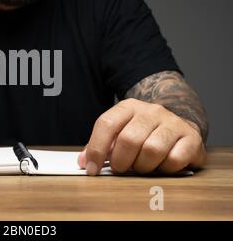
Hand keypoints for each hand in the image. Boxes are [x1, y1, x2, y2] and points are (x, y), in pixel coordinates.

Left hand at [78, 98, 206, 174]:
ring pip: (152, 150)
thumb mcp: (120, 132)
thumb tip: (84, 162)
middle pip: (128, 139)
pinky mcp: (191, 137)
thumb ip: (101, 146)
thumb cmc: (144, 133)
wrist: (179, 125)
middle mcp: (151, 111)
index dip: (96, 149)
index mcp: (128, 107)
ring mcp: (172, 122)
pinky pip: (174, 159)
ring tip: (142, 167)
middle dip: (121, 161)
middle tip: (121, 168)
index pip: (106, 124)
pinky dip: (165, 169)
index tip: (92, 169)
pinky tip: (162, 165)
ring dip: (143, 167)